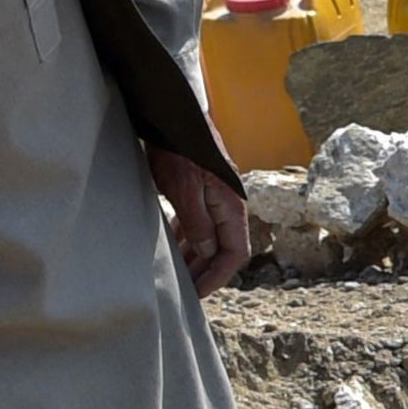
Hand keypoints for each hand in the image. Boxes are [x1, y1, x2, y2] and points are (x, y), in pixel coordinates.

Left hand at [152, 146, 252, 292]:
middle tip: (184, 293)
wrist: (172, 115)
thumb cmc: (178, 148)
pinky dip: (186, 241)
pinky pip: (197, 225)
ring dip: (195, 259)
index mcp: (232, 206)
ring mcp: (213, 199)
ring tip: (177, 277)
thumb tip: (206, 252)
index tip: (198, 293)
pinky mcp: (198, 192)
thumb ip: (197, 222)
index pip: (235, 252)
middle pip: (223, 248)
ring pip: (210, 238)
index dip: (218, 275)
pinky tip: (173, 251)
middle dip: (206, 272)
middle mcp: (228, 205)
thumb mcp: (184, 187)